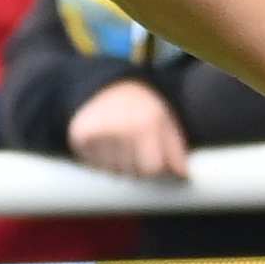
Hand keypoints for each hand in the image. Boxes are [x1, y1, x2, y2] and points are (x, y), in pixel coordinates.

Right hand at [66, 78, 188, 181]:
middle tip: (133, 147)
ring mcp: (99, 131)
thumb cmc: (142, 108)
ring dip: (117, 165)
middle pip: (131, 173)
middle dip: (135, 167)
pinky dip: (100, 160)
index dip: (153, 167)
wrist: (107, 87)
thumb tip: (184, 176)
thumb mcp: (164, 121)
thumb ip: (176, 149)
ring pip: (112, 172)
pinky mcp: (80, 135)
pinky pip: (94, 165)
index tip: (152, 157)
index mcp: (147, 123)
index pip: (152, 169)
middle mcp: (122, 126)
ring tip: (119, 144)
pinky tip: (104, 143)